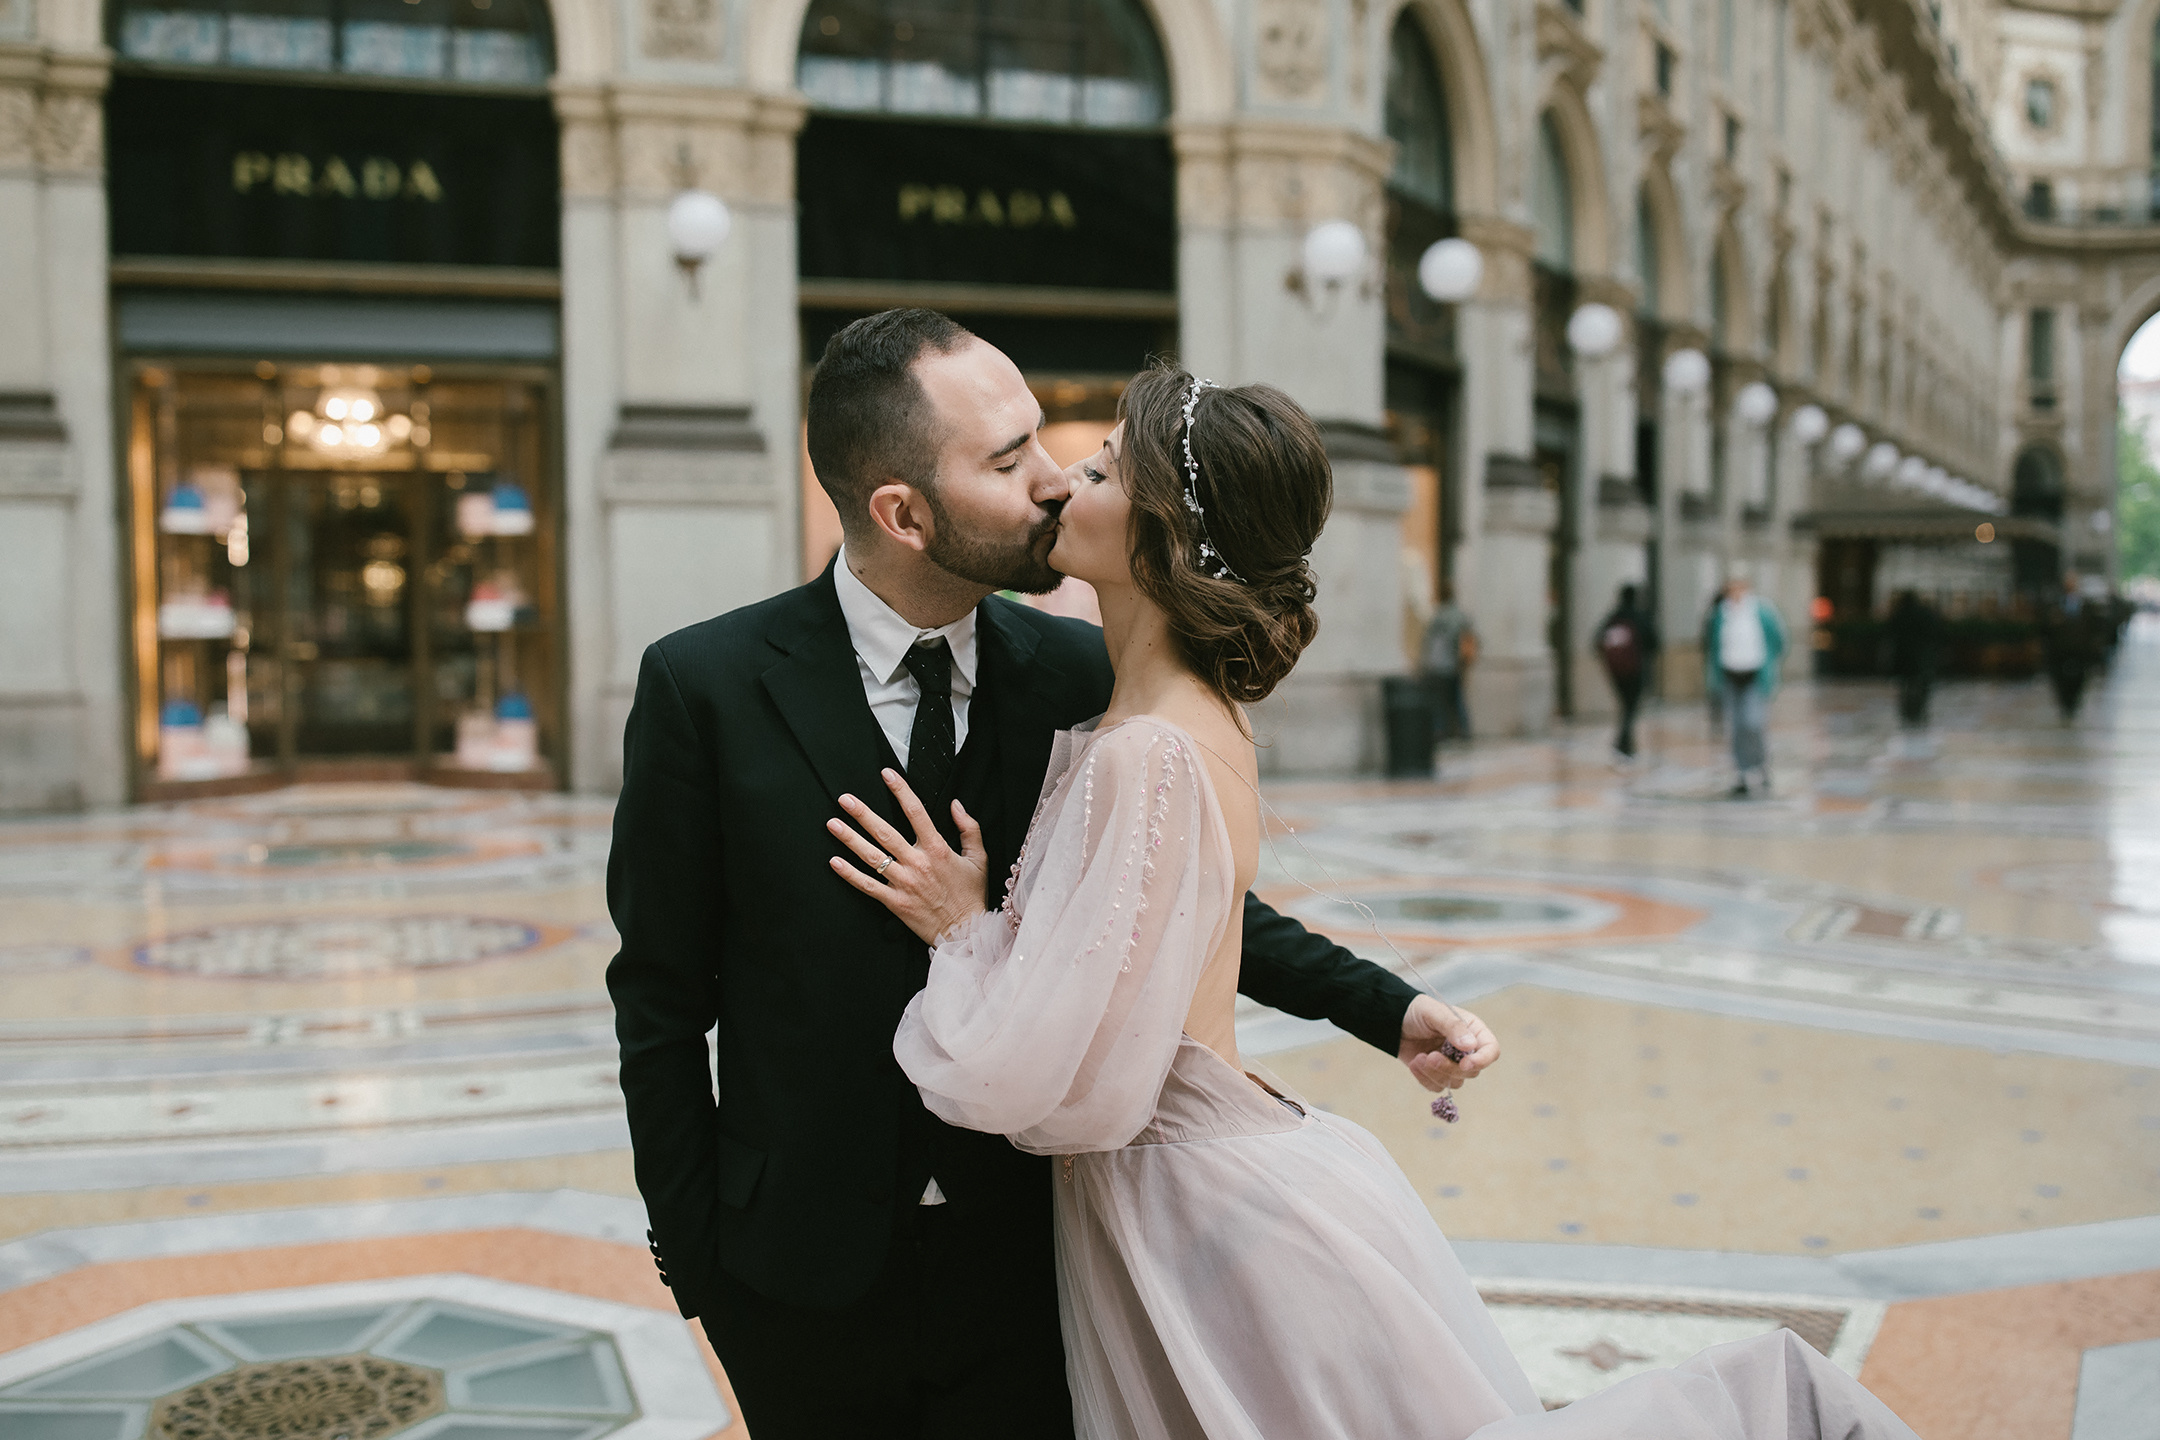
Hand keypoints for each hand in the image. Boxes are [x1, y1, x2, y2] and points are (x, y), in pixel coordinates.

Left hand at [827, 769, 988, 943]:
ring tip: (833, 823)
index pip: (916, 812)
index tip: (887, 774)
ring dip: (850, 839)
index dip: (900, 790)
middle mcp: (918, 863)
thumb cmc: (971, 895)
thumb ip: (969, 828)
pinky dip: (850, 875)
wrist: (966, 931)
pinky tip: (834, 862)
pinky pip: (868, 886)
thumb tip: (955, 804)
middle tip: (845, 799)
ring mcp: (904, 883)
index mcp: (937, 849)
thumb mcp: (980, 858)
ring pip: (872, 857)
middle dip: (862, 814)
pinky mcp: (895, 902)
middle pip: (885, 833)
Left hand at [1397, 996, 1496, 1092]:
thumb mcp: (1435, 1013)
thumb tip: (1471, 1046)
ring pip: (1455, 1082)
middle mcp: (1467, 1050)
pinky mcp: (1437, 1074)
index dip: (1482, 1060)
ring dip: (1434, 1073)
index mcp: (1473, 1031)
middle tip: (1430, 1057)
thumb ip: (1453, 1027)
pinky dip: (1424, 1078)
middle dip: (1449, 1068)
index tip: (1464, 1063)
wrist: (1395, 1021)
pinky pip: (1438, 1086)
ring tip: (1418, 1058)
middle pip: (1472, 1071)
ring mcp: (1453, 1064)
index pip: (1491, 1050)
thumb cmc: (1418, 1012)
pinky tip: (1414, 1063)